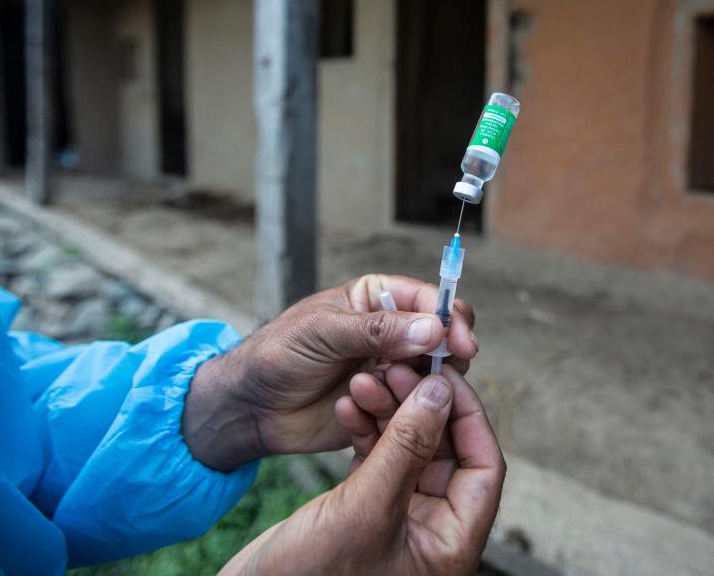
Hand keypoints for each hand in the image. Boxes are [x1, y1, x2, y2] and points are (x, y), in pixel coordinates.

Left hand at [182, 275, 477, 469]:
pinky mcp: (387, 405)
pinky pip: (413, 408)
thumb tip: (434, 328)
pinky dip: (404, 411)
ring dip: (421, 386)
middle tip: (445, 373)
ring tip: (391, 394)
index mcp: (377, 298)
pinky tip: (376, 414)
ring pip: (434, 376)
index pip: (430, 301)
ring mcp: (391, 369)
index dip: (450, 318)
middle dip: (447, 356)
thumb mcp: (324, 332)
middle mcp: (390, 332)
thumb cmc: (278, 354)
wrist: (251, 407)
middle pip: (443, 338)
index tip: (461, 342)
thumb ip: (378, 330)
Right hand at [218, 367, 505, 575]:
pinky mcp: (363, 510)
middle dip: (420, 405)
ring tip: (362, 379)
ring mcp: (397, 519)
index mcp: (450, 542)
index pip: (483, 466)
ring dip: (389, 411)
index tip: (441, 374)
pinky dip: (365, 429)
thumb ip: (407, 447)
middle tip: (395, 367)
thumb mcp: (366, 509)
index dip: (468, 415)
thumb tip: (440, 392)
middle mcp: (431, 530)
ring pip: (408, 447)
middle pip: (445, 449)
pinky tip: (348, 404)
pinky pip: (377, 458)